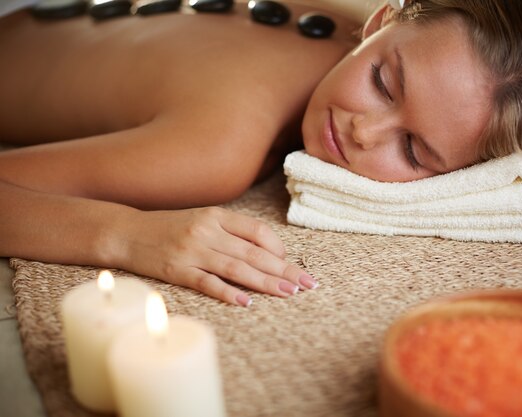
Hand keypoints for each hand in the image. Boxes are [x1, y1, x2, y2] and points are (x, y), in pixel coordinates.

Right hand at [116, 207, 316, 305]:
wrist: (126, 232)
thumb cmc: (170, 228)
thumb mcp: (202, 220)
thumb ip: (231, 232)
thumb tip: (266, 253)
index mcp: (216, 216)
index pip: (257, 231)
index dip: (277, 248)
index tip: (287, 263)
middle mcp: (207, 232)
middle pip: (254, 253)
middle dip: (284, 270)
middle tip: (307, 283)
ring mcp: (192, 252)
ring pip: (237, 268)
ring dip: (266, 283)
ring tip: (288, 293)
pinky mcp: (177, 271)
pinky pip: (208, 283)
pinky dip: (229, 293)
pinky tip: (247, 302)